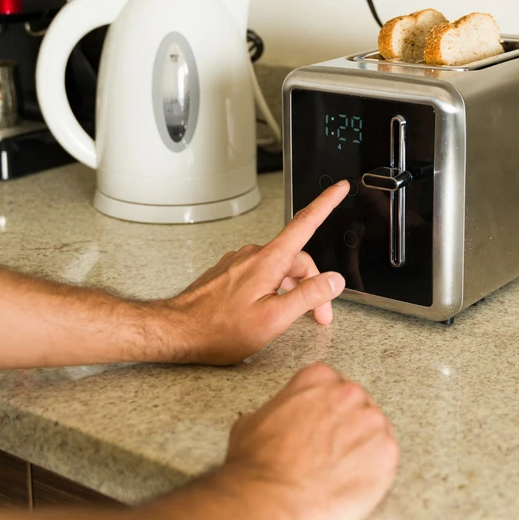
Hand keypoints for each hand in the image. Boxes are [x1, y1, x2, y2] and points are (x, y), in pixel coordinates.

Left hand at [162, 181, 349, 365]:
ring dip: (292, 290)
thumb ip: (308, 296)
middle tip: (319, 316)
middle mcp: (254, 255)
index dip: (326, 203)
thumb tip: (334, 280)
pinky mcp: (230, 273)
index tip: (339, 188)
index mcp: (268, 261)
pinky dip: (274, 289)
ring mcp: (240, 263)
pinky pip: (261, 274)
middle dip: (313, 285)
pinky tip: (268, 310)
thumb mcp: (274, 318)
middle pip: (297, 259)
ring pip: (279, 268)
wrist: (178, 331)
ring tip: (293, 319)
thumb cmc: (220, 329)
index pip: (305, 223)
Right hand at [217, 363, 399, 519]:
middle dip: (346, 426)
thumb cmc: (259, 465)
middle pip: (357, 404)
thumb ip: (277, 410)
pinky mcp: (387, 454)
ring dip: (361, 448)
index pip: (332, 384)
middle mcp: (348, 394)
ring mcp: (371, 422)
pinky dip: (373, 470)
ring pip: (374, 430)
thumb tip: (277, 418)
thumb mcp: (253, 421)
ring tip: (339, 470)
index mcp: (317, 378)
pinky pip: (386, 458)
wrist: (271, 499)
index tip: (321, 423)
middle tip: (330, 450)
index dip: (326, 408)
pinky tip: (351, 481)